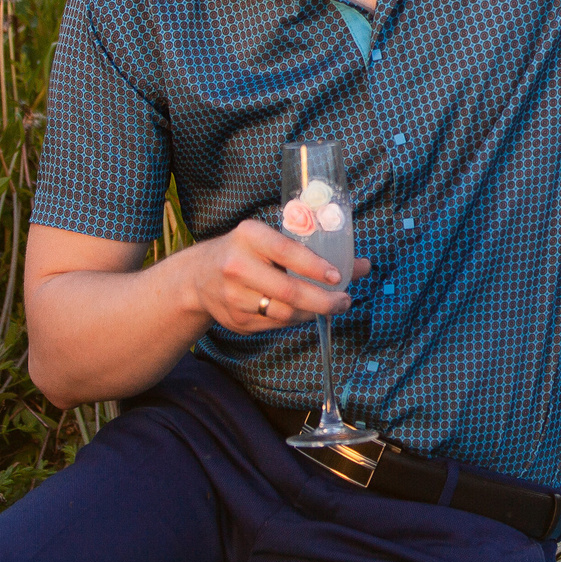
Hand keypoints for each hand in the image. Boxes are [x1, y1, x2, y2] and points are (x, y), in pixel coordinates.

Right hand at [183, 217, 368, 334]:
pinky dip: (294, 320)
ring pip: (284, 313)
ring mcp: (233, 297)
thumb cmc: (245, 252)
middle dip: (323, 300)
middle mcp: (237, 266)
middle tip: (344, 301)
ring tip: (328, 305)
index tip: (339, 276)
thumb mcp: (270, 239)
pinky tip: (302, 312)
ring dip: (311, 313)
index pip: (286, 251)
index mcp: (248, 236)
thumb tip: (363, 266)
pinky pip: (275, 325)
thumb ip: (314, 250)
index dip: (314, 266)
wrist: (197, 278)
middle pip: (288, 291)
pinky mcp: (236, 321)